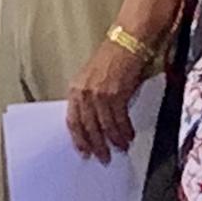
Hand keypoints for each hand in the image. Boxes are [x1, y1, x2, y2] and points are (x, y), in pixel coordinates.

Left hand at [66, 36, 150, 162]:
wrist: (127, 42)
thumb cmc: (113, 58)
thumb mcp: (93, 78)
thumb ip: (90, 99)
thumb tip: (95, 123)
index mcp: (75, 89)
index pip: (72, 121)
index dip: (79, 139)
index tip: (84, 152)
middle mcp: (84, 93)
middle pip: (88, 127)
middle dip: (97, 145)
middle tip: (104, 157)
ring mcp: (100, 94)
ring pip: (105, 126)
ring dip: (114, 140)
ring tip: (120, 148)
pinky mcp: (116, 94)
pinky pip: (119, 120)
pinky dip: (124, 131)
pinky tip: (128, 136)